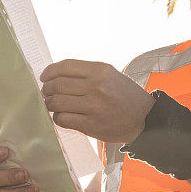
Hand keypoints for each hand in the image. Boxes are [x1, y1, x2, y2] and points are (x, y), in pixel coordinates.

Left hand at [40, 59, 155, 142]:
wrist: (146, 119)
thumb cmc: (125, 96)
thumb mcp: (111, 75)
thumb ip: (86, 73)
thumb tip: (55, 75)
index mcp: (101, 70)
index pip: (65, 66)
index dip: (49, 71)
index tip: (44, 77)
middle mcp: (97, 86)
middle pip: (57, 85)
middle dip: (47, 89)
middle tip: (47, 93)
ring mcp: (94, 106)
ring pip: (57, 102)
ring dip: (50, 104)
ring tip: (53, 104)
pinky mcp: (92, 125)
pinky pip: (63, 119)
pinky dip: (58, 117)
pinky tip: (63, 116)